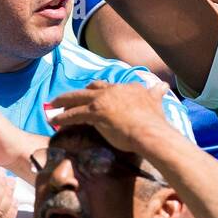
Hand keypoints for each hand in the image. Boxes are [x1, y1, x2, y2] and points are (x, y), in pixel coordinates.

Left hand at [48, 80, 176, 155]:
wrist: (151, 132)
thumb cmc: (154, 123)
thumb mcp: (156, 101)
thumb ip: (157, 93)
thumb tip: (164, 86)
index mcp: (129, 87)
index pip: (110, 86)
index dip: (100, 91)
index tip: (95, 96)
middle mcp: (115, 89)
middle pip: (91, 87)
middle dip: (79, 93)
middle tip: (68, 98)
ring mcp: (103, 100)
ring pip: (77, 98)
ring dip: (64, 102)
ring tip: (53, 105)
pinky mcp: (95, 112)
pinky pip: (73, 114)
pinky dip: (62, 117)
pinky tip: (54, 121)